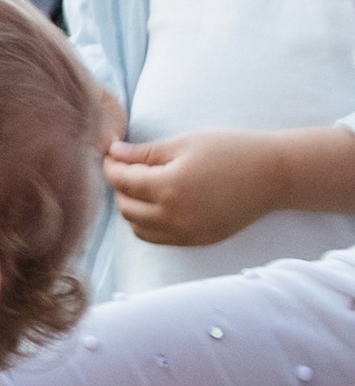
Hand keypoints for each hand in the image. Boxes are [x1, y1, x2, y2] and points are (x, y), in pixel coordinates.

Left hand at [103, 130, 281, 248]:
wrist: (273, 176)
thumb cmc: (231, 151)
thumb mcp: (185, 143)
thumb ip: (145, 153)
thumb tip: (113, 152)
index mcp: (169, 187)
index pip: (122, 181)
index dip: (111, 165)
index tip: (111, 154)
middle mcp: (174, 216)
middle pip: (125, 206)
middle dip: (120, 186)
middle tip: (126, 167)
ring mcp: (186, 233)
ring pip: (137, 227)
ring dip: (132, 207)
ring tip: (142, 186)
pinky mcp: (197, 241)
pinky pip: (158, 238)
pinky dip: (148, 223)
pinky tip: (158, 204)